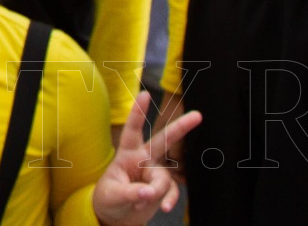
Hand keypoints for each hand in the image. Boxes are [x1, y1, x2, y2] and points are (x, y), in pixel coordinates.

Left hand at [91, 92, 201, 225]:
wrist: (117, 217)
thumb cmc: (109, 198)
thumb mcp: (112, 195)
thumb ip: (130, 193)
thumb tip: (150, 193)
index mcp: (127, 154)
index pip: (132, 130)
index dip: (138, 112)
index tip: (145, 94)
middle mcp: (144, 159)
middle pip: (163, 141)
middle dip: (180, 128)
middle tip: (197, 115)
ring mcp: (155, 173)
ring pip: (164, 177)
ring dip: (158, 190)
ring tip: (143, 200)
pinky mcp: (163, 188)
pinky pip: (171, 191)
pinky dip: (169, 200)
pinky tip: (165, 208)